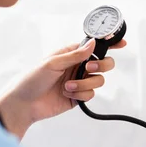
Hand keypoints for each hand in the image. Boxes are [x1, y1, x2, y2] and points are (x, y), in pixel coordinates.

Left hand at [0, 38, 125, 137]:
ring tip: (68, 87)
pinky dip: (80, 95)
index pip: (95, 46)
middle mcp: (78, 66)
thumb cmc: (32, 79)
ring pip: (98, 81)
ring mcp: (79, 82)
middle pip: (104, 63)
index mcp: (72, 54)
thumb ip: (75, 54)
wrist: (24, 104)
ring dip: (84, 84)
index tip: (121, 43)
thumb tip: (93, 43)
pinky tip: (67, 94)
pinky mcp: (78, 97)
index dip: (109, 43)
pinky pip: (91, 95)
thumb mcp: (53, 62)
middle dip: (100, 66)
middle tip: (88, 69)